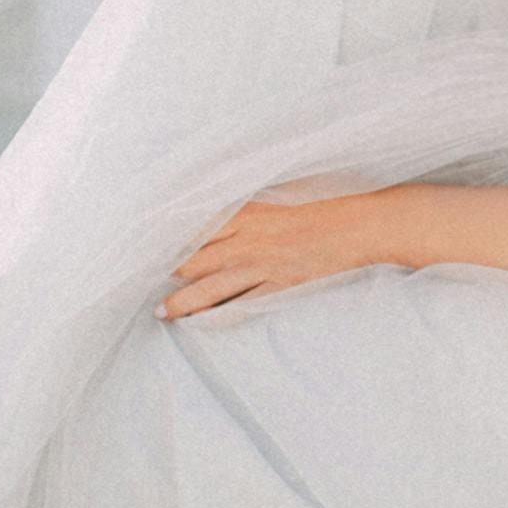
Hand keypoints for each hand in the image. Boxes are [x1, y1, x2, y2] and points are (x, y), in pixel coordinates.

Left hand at [158, 193, 391, 319]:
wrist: (365, 222)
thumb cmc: (330, 194)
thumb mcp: (286, 182)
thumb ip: (252, 190)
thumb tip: (223, 190)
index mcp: (246, 208)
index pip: (195, 225)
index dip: (168, 236)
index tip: (144, 242)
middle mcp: (247, 239)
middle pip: (195, 258)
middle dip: (169, 270)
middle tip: (141, 281)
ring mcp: (262, 265)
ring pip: (210, 287)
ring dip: (183, 301)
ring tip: (163, 312)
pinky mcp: (280, 286)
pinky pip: (242, 307)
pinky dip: (219, 316)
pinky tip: (203, 325)